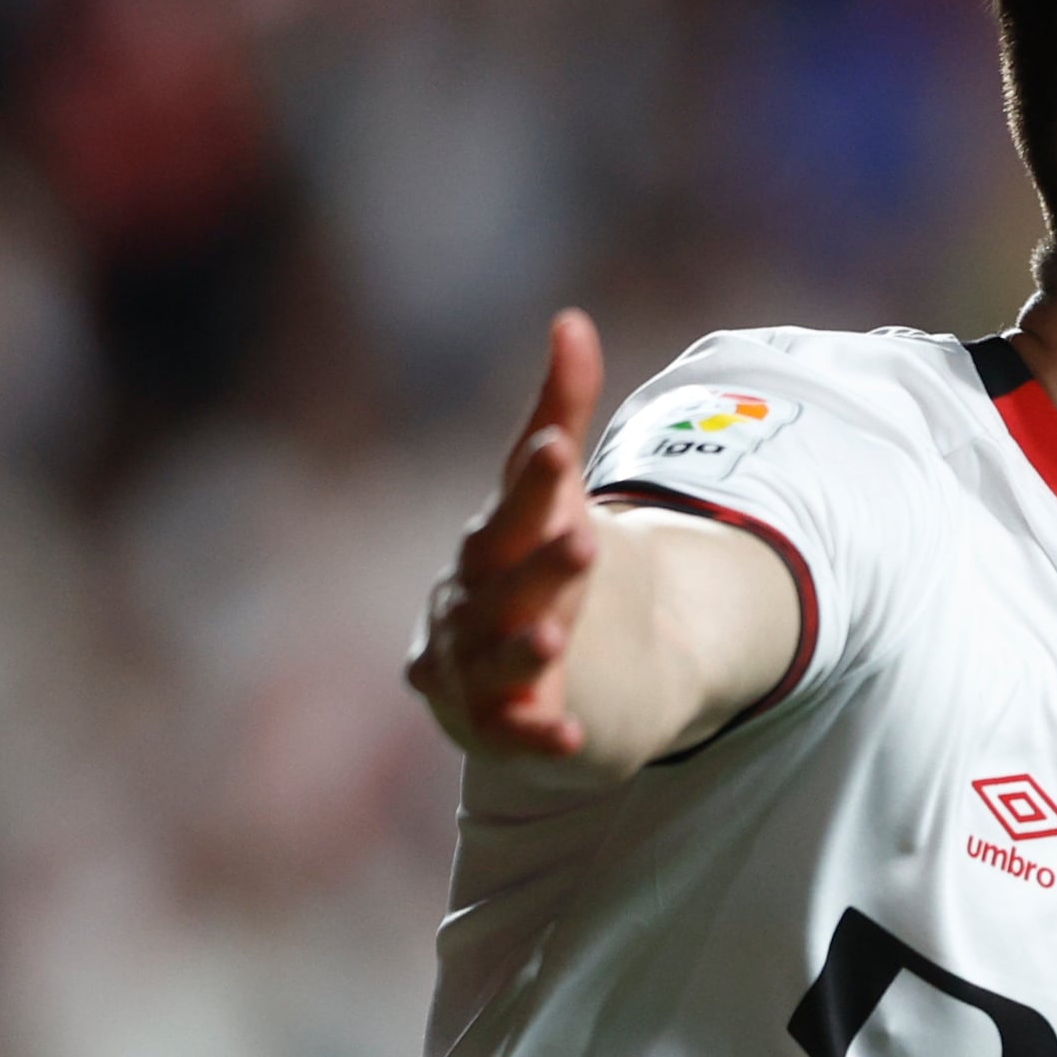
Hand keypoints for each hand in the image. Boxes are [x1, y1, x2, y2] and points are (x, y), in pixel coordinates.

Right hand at [410, 310, 608, 760]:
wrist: (541, 663)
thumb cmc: (534, 564)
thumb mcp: (554, 495)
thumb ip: (562, 411)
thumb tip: (571, 320)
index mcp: (486, 547)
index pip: (508, 510)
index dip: (533, 484)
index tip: (560, 447)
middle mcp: (470, 608)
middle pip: (501, 585)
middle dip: (538, 565)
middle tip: (586, 538)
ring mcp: (478, 672)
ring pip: (495, 661)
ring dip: (520, 649)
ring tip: (555, 634)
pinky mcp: (503, 730)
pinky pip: (515, 737)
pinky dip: (538, 736)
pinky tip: (571, 734)